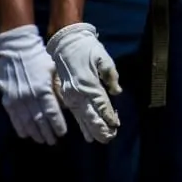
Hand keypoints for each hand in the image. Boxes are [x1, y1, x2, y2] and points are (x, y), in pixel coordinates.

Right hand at [0, 24, 67, 144]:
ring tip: (42, 140)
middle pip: (39, 120)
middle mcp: (29, 97)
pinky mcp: (7, 100)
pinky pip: (14, 118)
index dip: (57, 124)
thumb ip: (59, 87)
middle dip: (47, 132)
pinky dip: (20, 127)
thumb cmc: (41, 58)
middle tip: (54, 141)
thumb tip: (69, 103)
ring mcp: (16, 99)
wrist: (17, 50)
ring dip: (35, 133)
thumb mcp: (55, 70)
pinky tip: (26, 134)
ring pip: (26, 122)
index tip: (62, 133)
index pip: (52, 112)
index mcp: (43, 89)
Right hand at [46, 22, 120, 142]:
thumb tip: (116, 92)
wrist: (65, 42)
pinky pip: (73, 113)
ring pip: (80, 117)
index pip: (100, 104)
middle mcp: (77, 93)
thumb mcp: (103, 57)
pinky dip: (80, 124)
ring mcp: (69, 95)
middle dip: (100, 128)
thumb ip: (110, 74)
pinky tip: (84, 133)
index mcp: (88, 83)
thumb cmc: (86, 48)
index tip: (116, 125)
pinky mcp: (65, 95)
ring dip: (90, 129)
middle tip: (110, 139)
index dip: (108, 116)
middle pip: (89, 115)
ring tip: (100, 139)